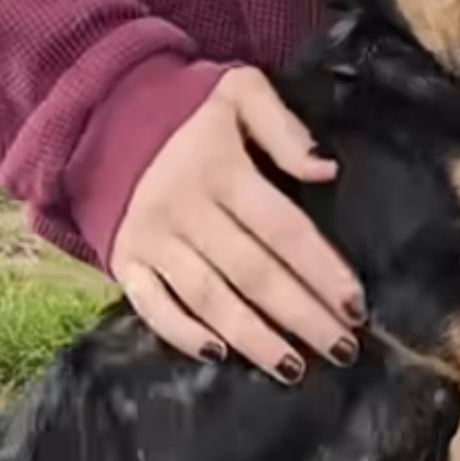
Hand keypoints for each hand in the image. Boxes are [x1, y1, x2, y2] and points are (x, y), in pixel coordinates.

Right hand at [110, 67, 364, 383]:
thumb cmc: (187, 110)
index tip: (355, 307)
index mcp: (220, 170)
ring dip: (254, 338)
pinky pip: (153, 307)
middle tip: (343, 350)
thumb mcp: (238, 92)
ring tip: (295, 368)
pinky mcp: (125, 260)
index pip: (283, 230)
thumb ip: (283, 127)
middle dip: (302, 316)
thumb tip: (326, 169)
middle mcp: (185, 210)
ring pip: (209, 298)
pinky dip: (183, 334)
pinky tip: (220, 355)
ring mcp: (151, 240)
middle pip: (254, 273)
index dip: (322, 270)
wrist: (103, 114)